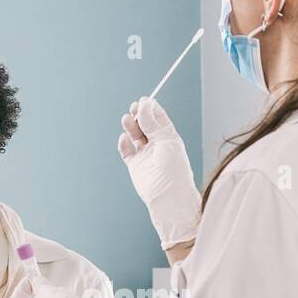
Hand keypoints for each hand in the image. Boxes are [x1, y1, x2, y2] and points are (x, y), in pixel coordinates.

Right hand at [118, 96, 201, 249]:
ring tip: (127, 119)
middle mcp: (157, 144)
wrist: (168, 197)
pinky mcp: (135, 166)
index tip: (144, 100)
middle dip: (138, 115)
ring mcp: (145, 155)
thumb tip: (145, 104)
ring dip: (130, 126)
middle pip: (144, 124)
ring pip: (134, 135)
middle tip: (134, 108)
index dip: (150, 108)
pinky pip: (126, 151)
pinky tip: (124, 139)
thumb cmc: (174, 169)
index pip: (158, 117)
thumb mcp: (166, 141)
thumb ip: (153, 123)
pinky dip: (123, 143)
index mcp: (169, 137)